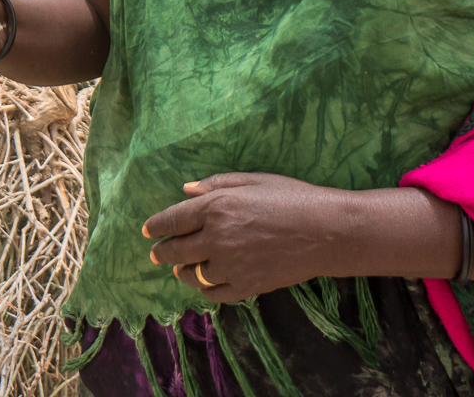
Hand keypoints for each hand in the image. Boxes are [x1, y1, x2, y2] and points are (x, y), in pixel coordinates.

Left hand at [142, 172, 357, 302]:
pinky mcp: (247, 286)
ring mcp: (231, 265)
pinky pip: (214, 294)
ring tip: (181, 268)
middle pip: (176, 250)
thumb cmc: (291, 197)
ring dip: (182, 270)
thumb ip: (216, 184)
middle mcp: (217, 238)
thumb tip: (186, 190)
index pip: (172, 220)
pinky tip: (205, 283)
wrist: (325, 231)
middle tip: (157, 253)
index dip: (155, 227)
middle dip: (162, 252)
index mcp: (215, 207)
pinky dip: (204, 289)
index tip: (147, 231)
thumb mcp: (252, 180)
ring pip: (192, 274)